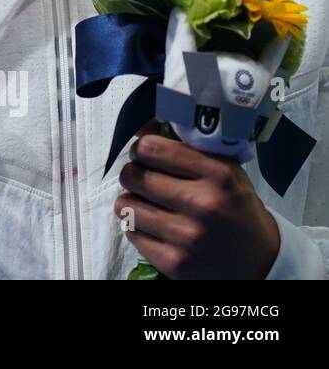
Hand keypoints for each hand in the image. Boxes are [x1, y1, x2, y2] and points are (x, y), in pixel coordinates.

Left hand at [114, 119, 279, 278]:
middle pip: (132, 174)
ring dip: (132, 202)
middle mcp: (203, 203)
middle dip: (134, 174)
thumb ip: (186, 146)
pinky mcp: (174, 261)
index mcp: (218, 173)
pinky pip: (130, 232)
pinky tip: (157, 228)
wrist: (261, 261)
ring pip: (125, 204)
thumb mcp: (224, 170)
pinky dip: (138, 227)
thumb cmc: (235, 207)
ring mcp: (187, 235)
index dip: (143, 149)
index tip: (148, 155)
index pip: (150, 147)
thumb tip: (140, 125)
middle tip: (147, 180)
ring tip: (150, 205)